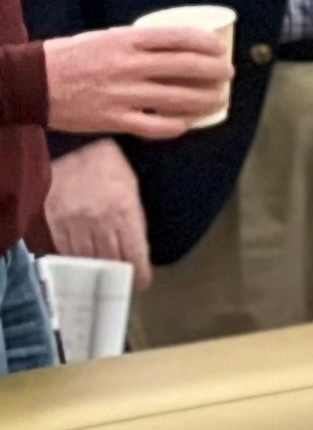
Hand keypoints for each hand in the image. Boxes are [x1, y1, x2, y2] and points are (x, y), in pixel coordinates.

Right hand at [41, 25, 230, 139]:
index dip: (207, 44)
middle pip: (186, 67)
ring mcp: (122, 94)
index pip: (179, 38)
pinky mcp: (113, 119)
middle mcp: (128, 65)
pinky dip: (176, 125)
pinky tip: (187, 123)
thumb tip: (176, 48)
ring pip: (178, 98)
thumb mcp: (105, 38)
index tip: (220, 48)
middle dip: (215, 71)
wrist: (31, 82)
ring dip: (206, 100)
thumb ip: (137, 44)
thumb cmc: (71, 57)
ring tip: (219, 99)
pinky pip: (155, 126)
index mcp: (126, 40)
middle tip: (228, 74)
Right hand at [44, 139, 149, 283]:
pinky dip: (74, 257)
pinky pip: (64, 249)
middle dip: (119, 272)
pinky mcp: (54, 222)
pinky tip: (82, 259)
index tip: (142, 281)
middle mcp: (99, 221)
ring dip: (97, 268)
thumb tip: (138, 249)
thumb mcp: (132, 189)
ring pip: (86, 259)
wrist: (74, 147)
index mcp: (124, 212)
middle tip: (123, 278)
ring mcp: (74, 222)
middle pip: (111, 260)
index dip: (140, 272)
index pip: (134, 254)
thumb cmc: (109, 166)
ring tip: (103, 270)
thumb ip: (135, 220)